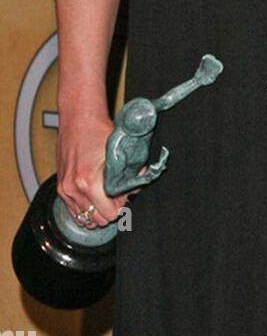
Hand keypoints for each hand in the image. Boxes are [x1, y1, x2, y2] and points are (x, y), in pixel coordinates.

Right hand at [55, 107, 129, 228]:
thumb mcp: (119, 151)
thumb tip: (136, 186)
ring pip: (86, 217)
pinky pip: (74, 211)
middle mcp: (73, 189)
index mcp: (88, 182)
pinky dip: (86, 208)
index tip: (125, 195)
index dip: (121, 205)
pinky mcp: (60, 187)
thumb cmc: (98, 130)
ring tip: (106, 195)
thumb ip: (129, 173)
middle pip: (98, 219)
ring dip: (98, 209)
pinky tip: (95, 197)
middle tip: (118, 195)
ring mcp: (65, 189)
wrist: (78, 117)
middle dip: (111, 209)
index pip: (110, 213)